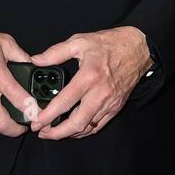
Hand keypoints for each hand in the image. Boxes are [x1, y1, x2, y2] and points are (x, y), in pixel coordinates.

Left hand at [29, 27, 152, 138]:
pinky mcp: (116, 106)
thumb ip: (56, 52)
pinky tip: (74, 128)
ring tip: (55, 132)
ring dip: (70, 133)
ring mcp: (109, 102)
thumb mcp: (80, 41)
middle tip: (42, 132)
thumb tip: (36, 60)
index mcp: (88, 77)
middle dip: (57, 133)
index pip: (64, 103)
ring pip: (88, 127)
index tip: (36, 122)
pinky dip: (85, 130)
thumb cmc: (110, 44)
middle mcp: (100, 93)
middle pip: (77, 123)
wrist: (138, 48)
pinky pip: (99, 125)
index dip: (48, 116)